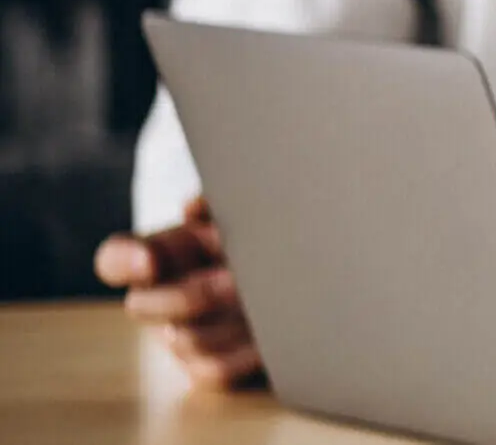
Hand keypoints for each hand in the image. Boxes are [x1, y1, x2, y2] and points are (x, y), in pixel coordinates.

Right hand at [95, 197, 263, 390]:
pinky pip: (215, 371)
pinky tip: (270, 336)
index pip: (114, 259)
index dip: (123, 261)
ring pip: (184, 340)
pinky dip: (245, 354)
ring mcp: (182, 336)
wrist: (297, 283)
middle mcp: (162, 299)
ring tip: (266, 303)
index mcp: (162, 255)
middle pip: (141, 306)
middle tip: (235, 281)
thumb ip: (218, 209)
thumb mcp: (243, 219)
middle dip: (190, 294)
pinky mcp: (210, 367)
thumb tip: (195, 208)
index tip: (149, 259)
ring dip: (226, 322)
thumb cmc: (260, 243)